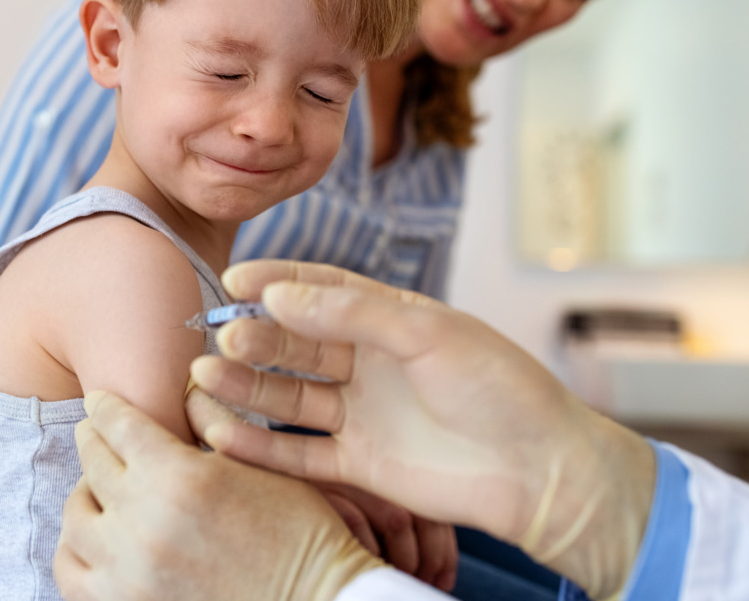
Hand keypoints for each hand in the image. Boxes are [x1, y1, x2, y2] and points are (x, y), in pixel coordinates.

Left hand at [55, 390, 385, 600]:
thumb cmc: (300, 535)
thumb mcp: (265, 467)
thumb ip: (216, 423)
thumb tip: (186, 388)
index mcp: (180, 477)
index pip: (118, 426)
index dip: (106, 408)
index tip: (99, 403)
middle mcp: (143, 522)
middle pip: (92, 464)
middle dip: (94, 442)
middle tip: (97, 436)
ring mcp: (128, 570)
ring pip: (76, 516)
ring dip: (85, 496)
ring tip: (99, 490)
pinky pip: (71, 572)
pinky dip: (75, 550)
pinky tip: (93, 540)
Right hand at [189, 260, 656, 599]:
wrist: (541, 470)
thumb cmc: (501, 389)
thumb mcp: (430, 332)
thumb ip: (353, 312)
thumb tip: (279, 294)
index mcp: (392, 321)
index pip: (321, 290)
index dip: (276, 281)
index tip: (234, 278)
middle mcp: (370, 365)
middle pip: (297, 344)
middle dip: (256, 338)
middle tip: (222, 337)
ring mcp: (362, 415)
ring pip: (289, 397)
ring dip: (246, 387)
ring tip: (206, 376)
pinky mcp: (359, 466)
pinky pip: (298, 453)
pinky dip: (259, 446)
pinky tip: (222, 432)